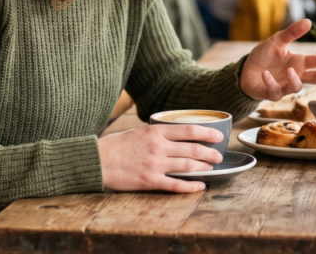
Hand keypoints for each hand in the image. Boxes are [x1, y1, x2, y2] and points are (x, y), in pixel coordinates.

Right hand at [97, 124, 223, 192]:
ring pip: (187, 166)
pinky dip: (190, 186)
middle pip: (192, 149)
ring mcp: (154, 164)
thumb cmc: (116, 145)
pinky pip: (175, 184)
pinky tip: (200, 186)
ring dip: (203, 168)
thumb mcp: (139, 131)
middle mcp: (158, 147)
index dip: (207, 133)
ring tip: (211, 168)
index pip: (189, 130)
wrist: (97, 160)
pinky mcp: (149, 180)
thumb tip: (177, 134)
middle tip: (218, 155)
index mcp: (155, 131)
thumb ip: (158, 133)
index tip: (218, 136)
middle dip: (210, 153)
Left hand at [240, 19, 315, 99]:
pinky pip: (274, 90)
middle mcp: (295, 75)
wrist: (246, 69)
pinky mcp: (272, 93)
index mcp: (298, 62)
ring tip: (290, 71)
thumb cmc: (264, 56)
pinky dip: (270, 82)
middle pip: (313, 78)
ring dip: (294, 79)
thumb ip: (292, 33)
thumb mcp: (277, 41)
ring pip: (295, 87)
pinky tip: (266, 74)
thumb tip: (308, 21)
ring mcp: (284, 86)